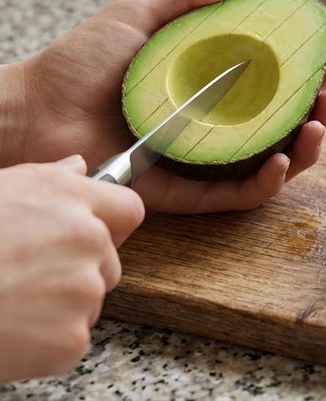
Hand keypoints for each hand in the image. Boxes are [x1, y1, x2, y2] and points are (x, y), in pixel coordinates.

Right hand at [0, 156, 144, 383]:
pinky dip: (46, 343)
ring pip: (89, 301)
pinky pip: (71, 340)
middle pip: (108, 261)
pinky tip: (11, 330)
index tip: (94, 236)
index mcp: (66, 198)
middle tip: (26, 278)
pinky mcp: (71, 337)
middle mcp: (86, 238)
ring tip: (10, 301)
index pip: (128, 209)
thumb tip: (77, 167)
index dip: (112, 224)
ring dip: (61, 307)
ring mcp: (83, 289)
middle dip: (79, 271)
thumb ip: (43, 180)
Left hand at [4, 0, 325, 212]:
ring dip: (306, 149)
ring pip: (272, 163)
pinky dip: (267, 184)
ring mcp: (203, 160)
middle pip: (284, 126)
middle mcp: (214, 125)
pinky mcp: (185, 193)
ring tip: (319, 127)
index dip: (312, 75)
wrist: (35, 110)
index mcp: (211, 86)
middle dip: (321, 113)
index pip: (276, 84)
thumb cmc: (80, 63)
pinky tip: (285, 163)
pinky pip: (236, 195)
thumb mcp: (140, 14)